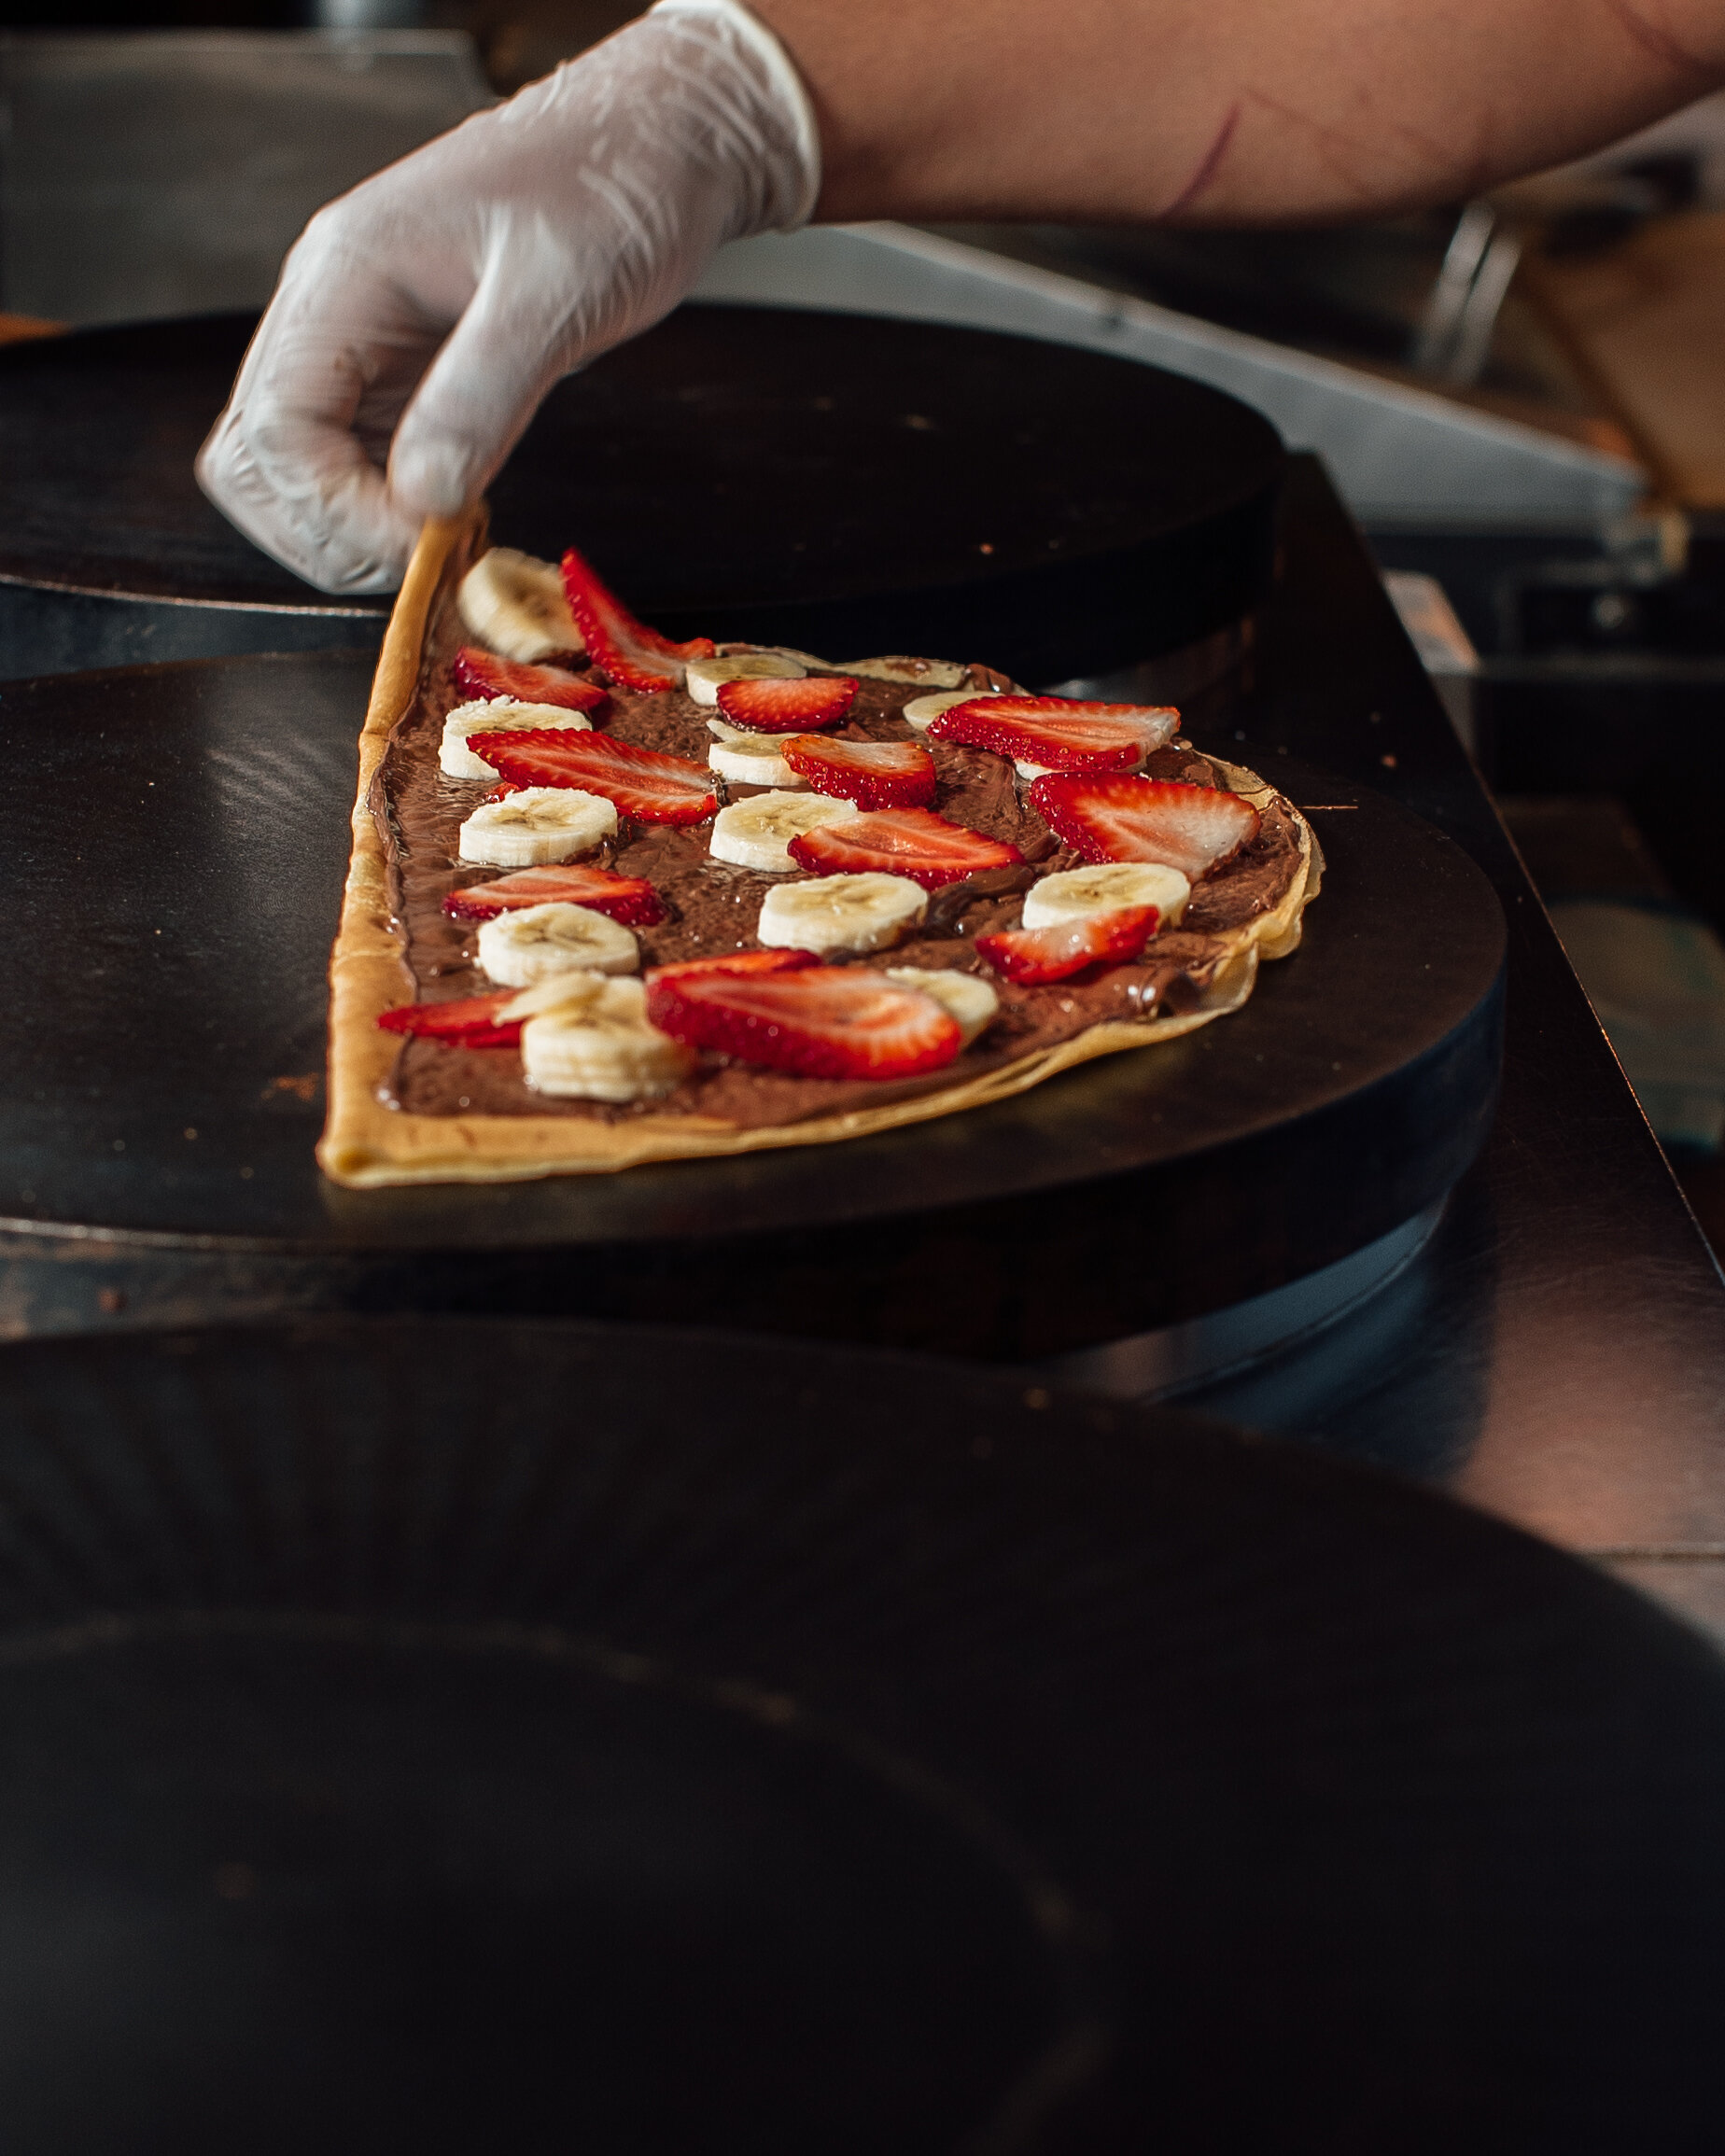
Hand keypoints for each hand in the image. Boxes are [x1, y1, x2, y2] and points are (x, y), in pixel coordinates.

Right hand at [197, 0, 818, 594]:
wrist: (656, 144)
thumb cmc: (610, 186)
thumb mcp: (556, 291)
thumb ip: (483, 393)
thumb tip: (422, 496)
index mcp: (344, 275)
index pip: (274, 428)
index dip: (335, 509)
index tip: (422, 539)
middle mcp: (335, 312)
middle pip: (258, 461)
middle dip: (328, 532)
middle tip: (425, 558)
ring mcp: (366, 347)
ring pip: (300, 473)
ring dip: (358, 531)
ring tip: (450, 541)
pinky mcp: (411, 377)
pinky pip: (363, 465)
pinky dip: (396, 513)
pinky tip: (460, 518)